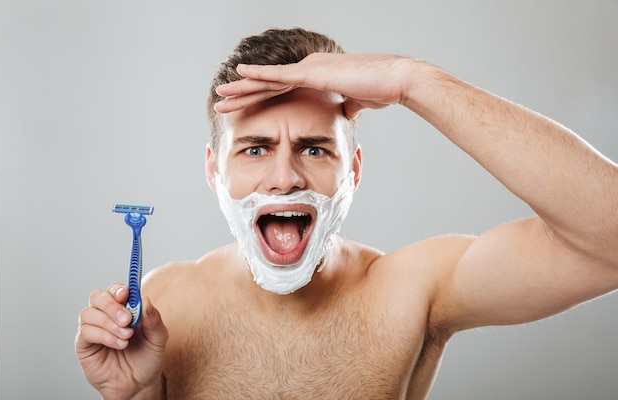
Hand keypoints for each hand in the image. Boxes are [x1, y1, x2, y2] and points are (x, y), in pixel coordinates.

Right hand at [75, 284, 167, 399]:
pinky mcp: (84, 345)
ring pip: (89, 313)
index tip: (126, 295)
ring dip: (109, 323)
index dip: (118, 289)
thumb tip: (145, 299)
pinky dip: (104, 335)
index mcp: (124, 309)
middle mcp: (106, 316)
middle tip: (127, 320)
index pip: (115, 291)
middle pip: (98, 297)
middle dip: (111, 305)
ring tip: (126, 337)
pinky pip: (86, 332)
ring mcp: (94, 329)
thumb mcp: (158, 338)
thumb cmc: (147, 359)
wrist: (138, 386)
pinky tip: (119, 344)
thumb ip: (153, 319)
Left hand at [214, 53, 418, 118]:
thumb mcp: (358, 103)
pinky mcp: (312, 72)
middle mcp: (308, 68)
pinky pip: (279, 75)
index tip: (243, 107)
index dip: (260, 98)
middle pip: (269, 84)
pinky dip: (258, 74)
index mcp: (316, 75)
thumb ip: (347, 107)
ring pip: (268, 79)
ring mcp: (308, 68)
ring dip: (243, 88)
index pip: (281, 90)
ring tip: (221, 94)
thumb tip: (346, 114)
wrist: (396, 80)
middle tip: (221, 102)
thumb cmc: (381, 90)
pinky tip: (239, 75)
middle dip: (243, 95)